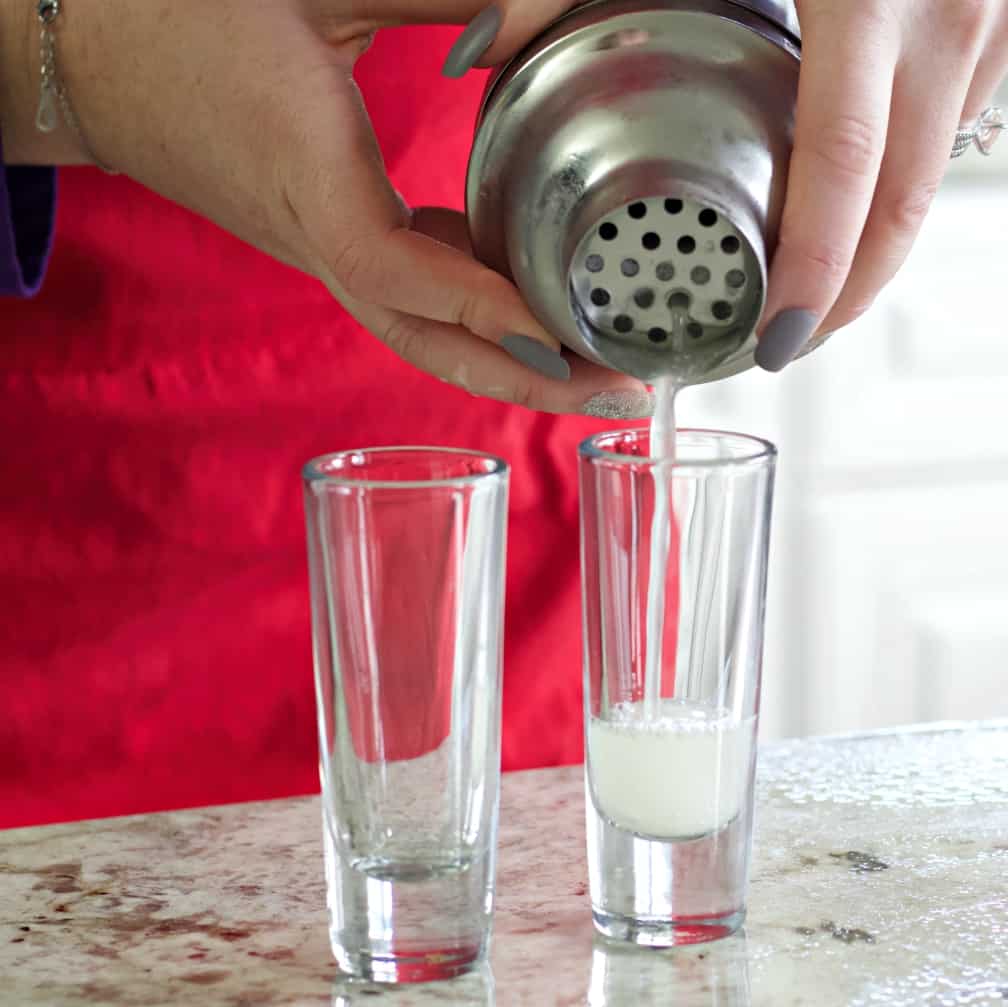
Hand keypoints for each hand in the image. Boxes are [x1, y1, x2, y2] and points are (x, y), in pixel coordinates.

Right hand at [0, 0, 651, 416]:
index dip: (483, 308)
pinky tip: (518, 298)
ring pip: (418, 329)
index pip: (400, 276)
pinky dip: (468, 308)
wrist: (85, 47)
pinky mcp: (318, 233)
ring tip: (589, 366)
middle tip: (617, 392)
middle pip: (426, 343)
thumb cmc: (178, 11)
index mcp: (307, 178)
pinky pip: (403, 290)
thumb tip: (540, 9)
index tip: (567, 331)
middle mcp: (314, 236)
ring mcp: (315, 245)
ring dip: (504, 357)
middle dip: (523, 379)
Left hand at [754, 0, 1007, 371]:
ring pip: (936, 175)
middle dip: (848, 296)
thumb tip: (488, 37)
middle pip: (904, 206)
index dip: (813, 273)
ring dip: (876, 248)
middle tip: (787, 343)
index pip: (843, 170)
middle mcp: (947, 16)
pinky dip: (904, 180)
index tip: (775, 339)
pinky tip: (857, 200)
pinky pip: (958, 125)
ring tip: (815, 292)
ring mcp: (993, 22)